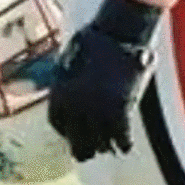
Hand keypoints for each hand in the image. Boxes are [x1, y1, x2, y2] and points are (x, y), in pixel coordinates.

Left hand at [45, 0, 161, 161]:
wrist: (119, 31)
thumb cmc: (96, 38)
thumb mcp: (71, 57)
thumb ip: (67, 78)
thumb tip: (66, 85)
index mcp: (60, 93)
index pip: (58, 123)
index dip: (66, 131)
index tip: (74, 134)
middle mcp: (76, 106)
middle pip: (78, 141)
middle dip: (84, 149)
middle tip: (89, 153)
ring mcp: (98, 110)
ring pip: (101, 142)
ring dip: (105, 146)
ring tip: (109, 148)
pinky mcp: (121, 110)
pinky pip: (122, 137)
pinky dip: (124, 144)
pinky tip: (126, 146)